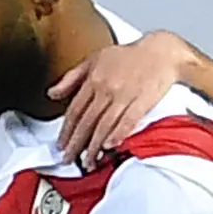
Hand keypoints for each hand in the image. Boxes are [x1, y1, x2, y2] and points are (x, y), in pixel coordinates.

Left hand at [51, 28, 194, 165]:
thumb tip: (52, 93)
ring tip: (88, 161)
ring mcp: (125, 95)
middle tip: (68, 159)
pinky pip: (127, 122)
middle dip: (76, 144)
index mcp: (94, 78)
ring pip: (104, 125)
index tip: (61, 144)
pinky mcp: (142, 101)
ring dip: (94, 146)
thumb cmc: (129, 56)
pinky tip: (109, 146)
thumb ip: (71, 78)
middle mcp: (107, 88)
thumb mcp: (94, 59)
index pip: (75, 110)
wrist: (160, 52)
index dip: (66, 130)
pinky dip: (117, 135)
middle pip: (87, 121)